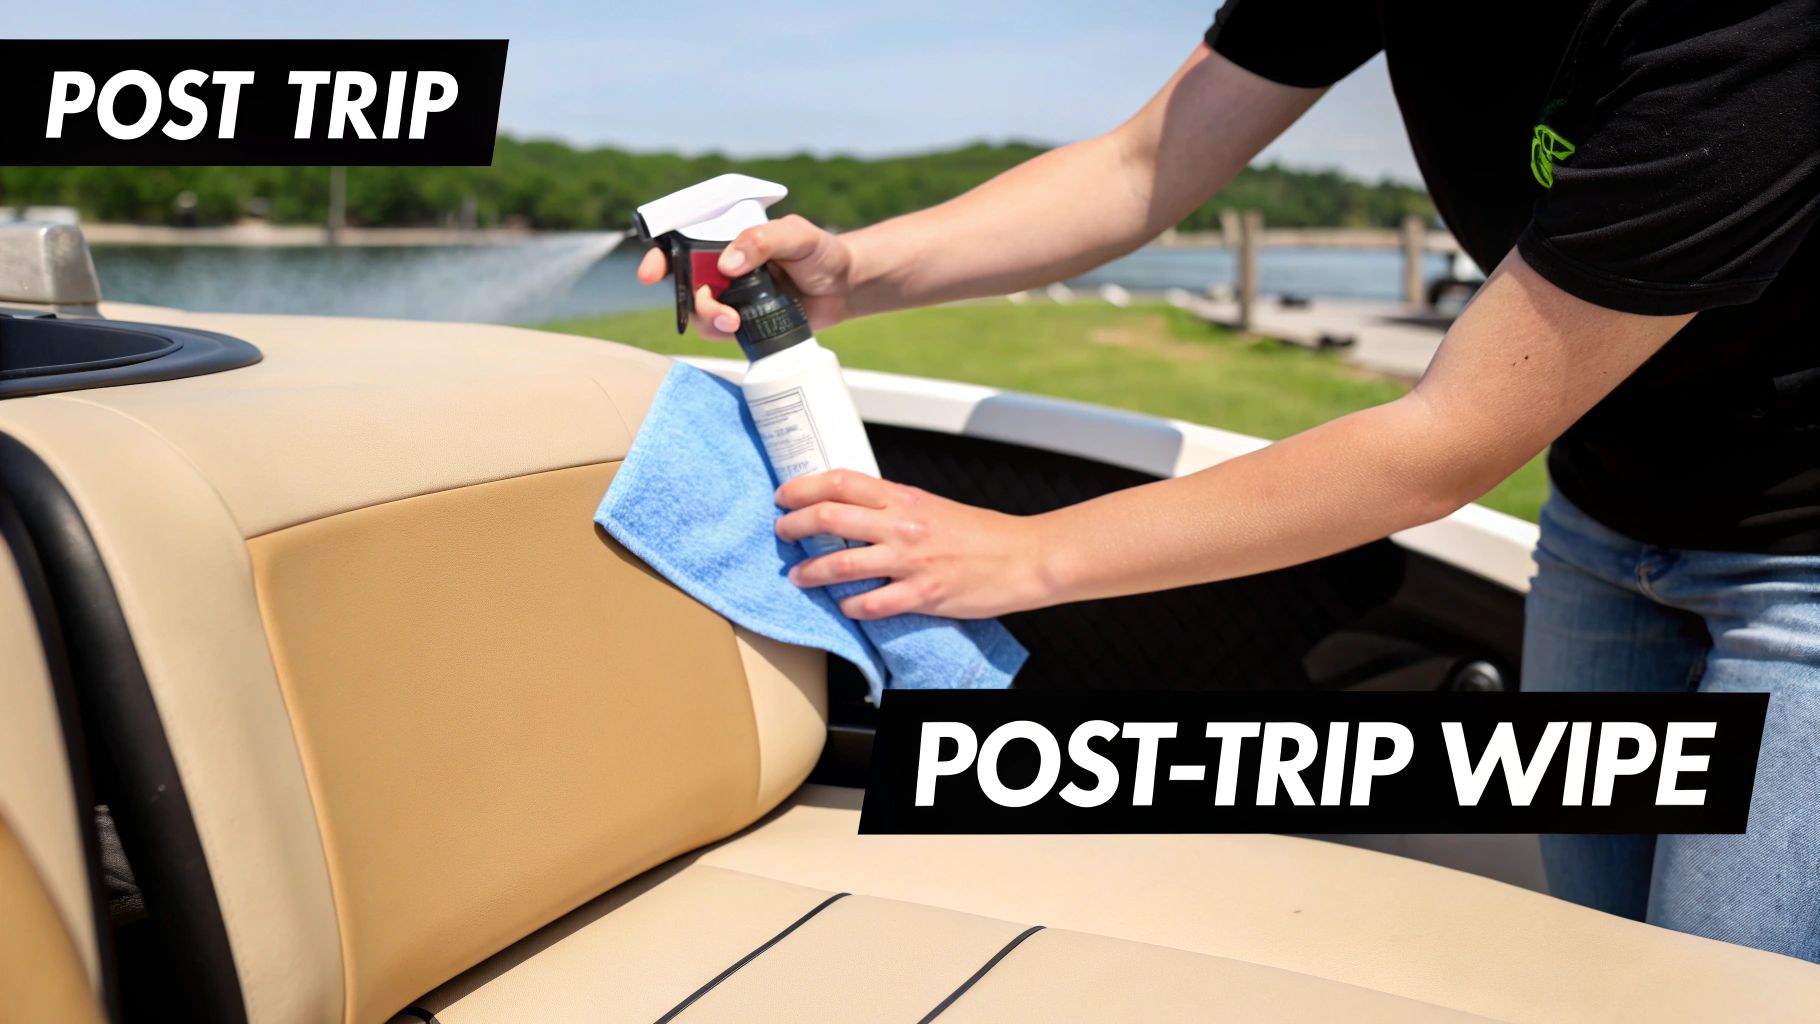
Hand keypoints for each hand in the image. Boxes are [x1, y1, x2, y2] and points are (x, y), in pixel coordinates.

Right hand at [636, 214, 856, 339]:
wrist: (845, 286)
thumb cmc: (821, 252)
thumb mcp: (797, 235)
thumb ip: (762, 239)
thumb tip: (726, 263)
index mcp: (727, 239)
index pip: (683, 243)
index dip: (660, 257)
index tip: (650, 272)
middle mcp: (723, 267)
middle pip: (685, 283)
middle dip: (690, 299)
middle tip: (717, 307)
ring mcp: (732, 296)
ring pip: (699, 312)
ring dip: (709, 319)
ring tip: (735, 322)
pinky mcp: (744, 322)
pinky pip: (720, 332)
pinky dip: (724, 334)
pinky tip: (744, 330)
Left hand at [774, 470, 1060, 619]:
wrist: (1024, 557)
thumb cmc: (982, 535)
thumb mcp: (933, 508)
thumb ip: (896, 509)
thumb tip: (857, 514)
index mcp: (905, 498)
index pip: (842, 481)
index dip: (805, 486)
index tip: (784, 495)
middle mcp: (903, 525)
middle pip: (831, 516)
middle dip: (795, 525)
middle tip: (782, 532)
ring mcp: (911, 560)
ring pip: (842, 562)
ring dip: (811, 571)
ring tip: (798, 576)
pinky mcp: (923, 593)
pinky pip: (872, 603)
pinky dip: (851, 606)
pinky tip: (844, 606)